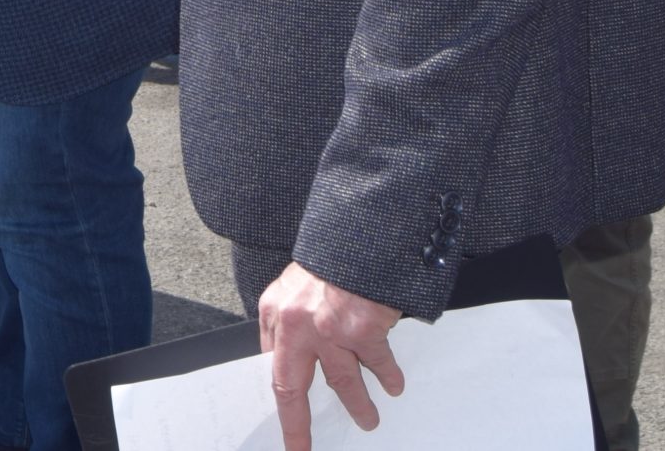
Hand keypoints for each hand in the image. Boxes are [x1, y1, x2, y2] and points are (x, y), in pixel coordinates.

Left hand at [257, 263, 405, 450]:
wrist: (361, 235)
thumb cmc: (331, 262)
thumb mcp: (293, 288)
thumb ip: (289, 323)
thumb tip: (292, 362)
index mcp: (275, 313)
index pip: (270, 368)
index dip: (279, 398)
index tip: (285, 421)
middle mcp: (295, 325)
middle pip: (291, 388)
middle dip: (297, 425)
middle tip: (300, 447)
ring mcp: (328, 330)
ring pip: (342, 383)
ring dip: (358, 406)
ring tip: (367, 420)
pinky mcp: (361, 330)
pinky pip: (378, 365)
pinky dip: (389, 377)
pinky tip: (394, 385)